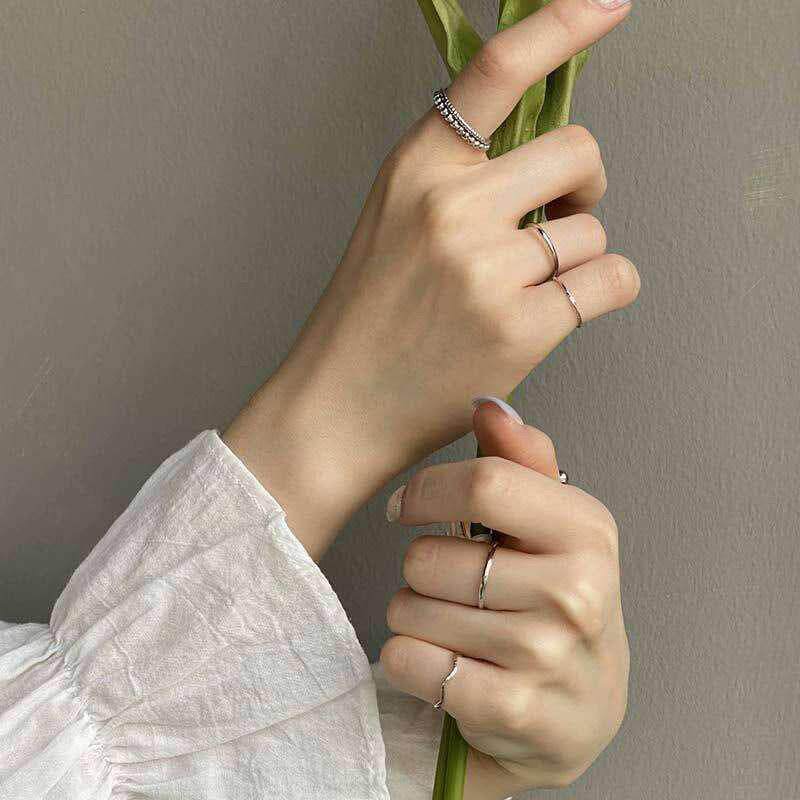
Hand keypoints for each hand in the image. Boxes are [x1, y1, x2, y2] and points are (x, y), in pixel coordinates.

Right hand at [225, 0, 637, 557]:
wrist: (338, 408)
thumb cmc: (364, 321)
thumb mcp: (393, 222)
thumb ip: (456, 178)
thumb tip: (539, 156)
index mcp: (416, 169)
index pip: (496, 71)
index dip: (560, 25)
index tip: (607, 2)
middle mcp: (452, 206)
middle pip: (579, 151)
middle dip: (583, 185)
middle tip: (560, 215)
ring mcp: (487, 268)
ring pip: (594, 228)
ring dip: (579, 255)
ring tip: (529, 289)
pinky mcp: (521, 327)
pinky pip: (611, 280)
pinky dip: (604, 291)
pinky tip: (563, 309)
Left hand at [381, 398, 629, 797]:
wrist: (583, 708)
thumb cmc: (555, 599)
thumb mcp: (550, 526)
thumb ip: (518, 461)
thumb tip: (486, 404)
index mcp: (588, 530)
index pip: (484, 483)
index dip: (425, 492)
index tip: (405, 507)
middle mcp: (578, 591)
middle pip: (430, 556)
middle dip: (421, 569)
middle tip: (454, 587)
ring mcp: (549, 656)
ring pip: (410, 609)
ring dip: (413, 615)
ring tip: (454, 626)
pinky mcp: (514, 711)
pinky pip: (409, 661)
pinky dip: (408, 661)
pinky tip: (444, 665)